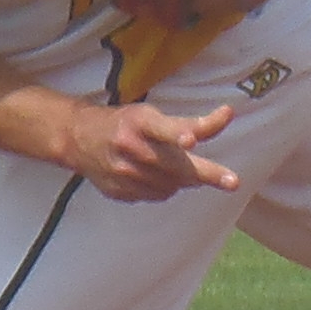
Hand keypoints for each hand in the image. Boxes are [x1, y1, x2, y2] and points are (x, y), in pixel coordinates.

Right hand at [67, 97, 238, 202]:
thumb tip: (224, 119)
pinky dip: (164, 187)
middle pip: (175, 165)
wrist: (77, 138)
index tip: (191, 140)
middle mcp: (129, 147)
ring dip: (184, 179)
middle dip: (207, 173)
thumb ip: (187, 123)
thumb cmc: (124, 123)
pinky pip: (156, 195)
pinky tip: (153, 175)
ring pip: (171, 184)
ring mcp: (122, 172)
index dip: (177, 133)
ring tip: (175, 167)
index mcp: (137, 122)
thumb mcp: (150, 114)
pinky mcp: (118, 191)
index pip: (160, 128)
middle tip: (233, 181)